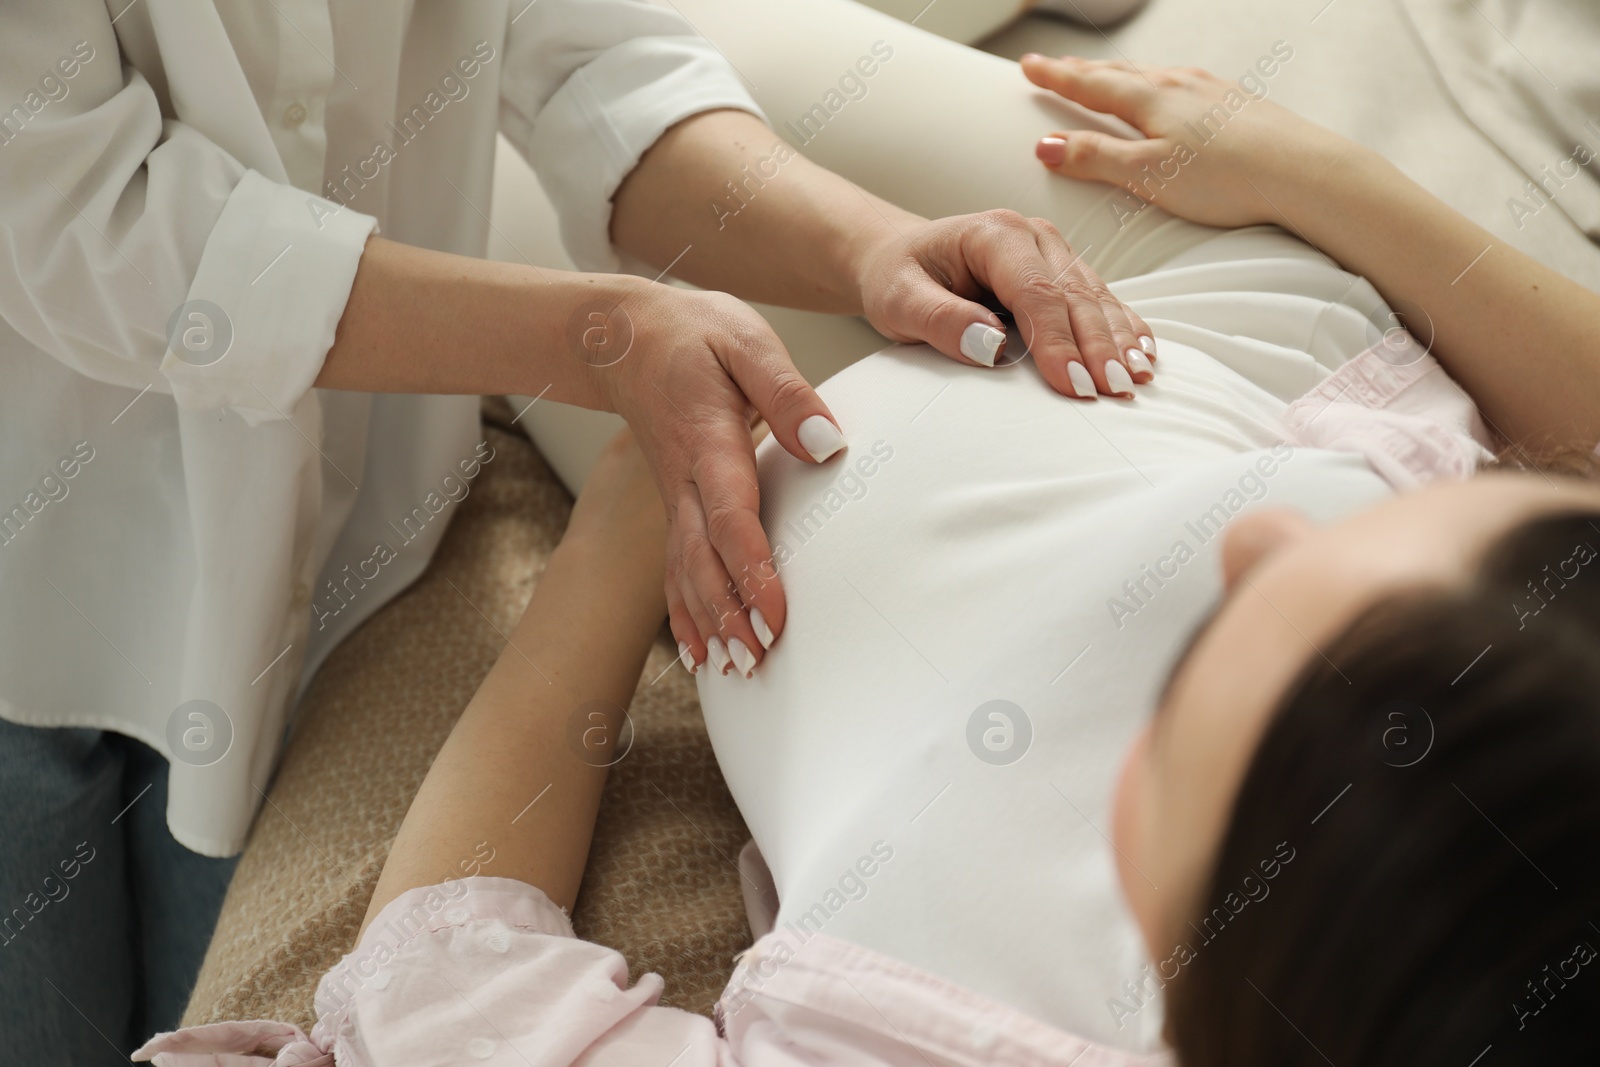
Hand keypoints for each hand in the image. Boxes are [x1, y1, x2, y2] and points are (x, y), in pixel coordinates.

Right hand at [599, 282, 834, 678]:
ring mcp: (674, 499)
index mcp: (707, 442)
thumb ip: (787, 393)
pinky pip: (674, 568)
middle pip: (703, 558)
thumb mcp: (746, 341)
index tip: (774, 609)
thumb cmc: (693, 333)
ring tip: (736, 670)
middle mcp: (685, 481)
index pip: (730, 515)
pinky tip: (701, 653)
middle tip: (758, 659)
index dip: (751, 566)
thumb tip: (826, 443)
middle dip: (729, 613)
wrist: (623, 335)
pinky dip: (685, 613)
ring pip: (686, 571)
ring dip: (709, 622)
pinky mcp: (675, 506)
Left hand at [847, 208, 1158, 398]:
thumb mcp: (898, 300)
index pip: (1035, 292)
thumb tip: (990, 346)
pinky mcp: (1062, 273)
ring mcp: (1054, 252)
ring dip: (1119, 340)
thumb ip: (940, 320)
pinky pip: (1100, 301)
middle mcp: (1033, 236)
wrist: (899, 256)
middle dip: (1099, 346)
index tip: (1073, 385)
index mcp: (994, 233)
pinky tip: (1145, 355)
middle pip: (1075, 295)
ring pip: (1096, 298)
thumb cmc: (896, 278)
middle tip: (1117, 390)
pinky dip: (1123, 328)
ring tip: (1137, 379)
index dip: (1057, 340)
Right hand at [1021, 55, 1345, 228]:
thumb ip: (1094, 158)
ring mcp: (1211, 89)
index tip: (1026, 67)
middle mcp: (1179, 84)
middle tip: (1053, 66)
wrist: (1305, 172)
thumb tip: (1044, 145)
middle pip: (1119, 72)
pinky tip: (1166, 94)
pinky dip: (1157, 85)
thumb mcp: (1147, 175)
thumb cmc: (1226, 179)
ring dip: (1120, 74)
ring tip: (1102, 75)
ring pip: (1152, 74)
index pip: (1089, 84)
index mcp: (1151, 99)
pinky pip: (1182, 85)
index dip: (1055, 77)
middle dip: (1081, 70)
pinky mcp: (1237, 103)